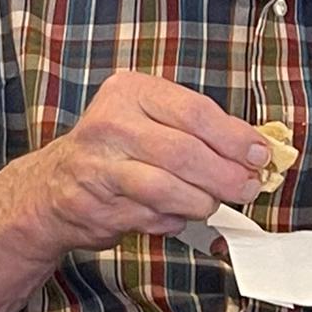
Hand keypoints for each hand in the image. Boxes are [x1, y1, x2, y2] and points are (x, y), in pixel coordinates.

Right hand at [16, 72, 269, 256]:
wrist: (52, 186)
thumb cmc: (114, 149)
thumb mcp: (150, 119)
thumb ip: (199, 130)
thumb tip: (253, 150)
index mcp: (130, 92)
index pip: (195, 112)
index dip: (235, 137)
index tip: (259, 154)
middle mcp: (110, 124)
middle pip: (185, 153)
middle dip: (225, 175)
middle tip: (246, 186)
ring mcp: (99, 167)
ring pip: (168, 189)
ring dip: (201, 201)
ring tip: (211, 202)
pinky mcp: (96, 206)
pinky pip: (152, 217)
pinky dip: (174, 220)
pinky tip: (175, 214)